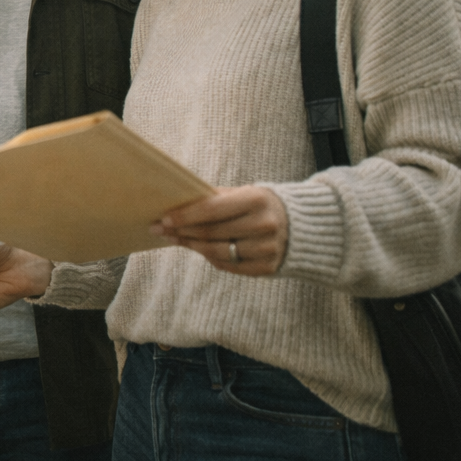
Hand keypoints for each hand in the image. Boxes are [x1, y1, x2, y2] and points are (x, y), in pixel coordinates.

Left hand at [153, 185, 288, 275]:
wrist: (302, 226)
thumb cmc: (261, 205)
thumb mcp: (244, 193)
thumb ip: (214, 198)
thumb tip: (177, 205)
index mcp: (257, 200)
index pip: (212, 210)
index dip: (185, 215)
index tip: (163, 218)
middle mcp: (264, 225)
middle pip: (211, 233)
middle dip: (181, 231)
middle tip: (158, 228)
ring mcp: (267, 249)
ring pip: (216, 252)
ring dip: (191, 245)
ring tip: (175, 239)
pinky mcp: (267, 267)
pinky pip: (228, 266)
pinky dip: (210, 257)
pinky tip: (197, 248)